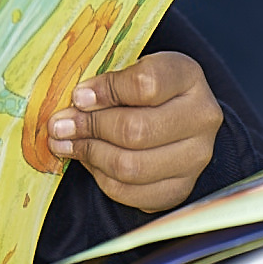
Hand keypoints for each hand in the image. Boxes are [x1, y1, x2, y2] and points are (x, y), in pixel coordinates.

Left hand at [47, 51, 221, 212]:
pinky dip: (102, 179)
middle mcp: (201, 117)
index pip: (145, 84)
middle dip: (89, 128)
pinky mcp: (181, 188)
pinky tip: (91, 162)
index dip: (105, 91)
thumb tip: (72, 109)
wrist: (174, 115)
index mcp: (187, 76)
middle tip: (60, 126)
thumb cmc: (143, 89)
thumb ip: (105, 83)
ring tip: (68, 144)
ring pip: (130, 166)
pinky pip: (132, 193)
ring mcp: (195, 157)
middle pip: (135, 130)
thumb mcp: (130, 69)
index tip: (78, 96)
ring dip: (90, 155)